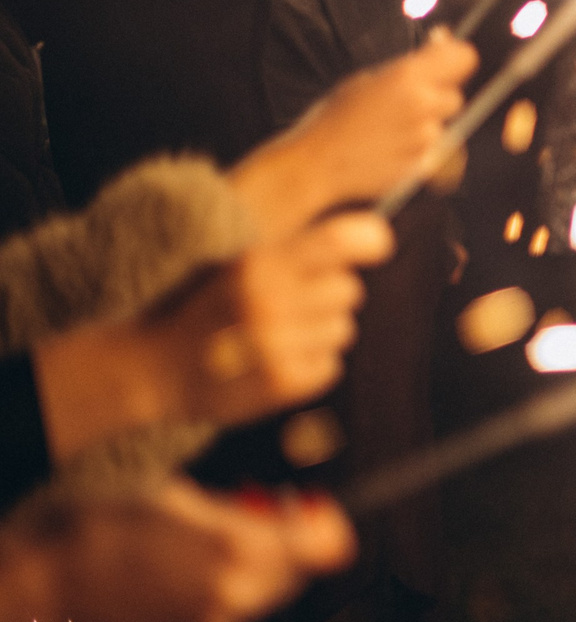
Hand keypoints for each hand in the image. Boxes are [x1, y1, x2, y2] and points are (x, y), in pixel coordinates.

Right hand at [16, 480, 353, 621]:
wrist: (49, 581)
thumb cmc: (106, 526)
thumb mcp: (183, 496)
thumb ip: (248, 512)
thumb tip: (305, 515)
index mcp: (238, 549)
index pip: (325, 547)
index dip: (326, 527)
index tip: (319, 514)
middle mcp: (234, 596)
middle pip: (296, 574)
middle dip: (286, 547)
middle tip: (254, 521)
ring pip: (263, 598)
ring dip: (253, 573)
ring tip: (204, 548)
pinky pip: (229, 620)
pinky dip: (222, 598)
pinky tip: (184, 576)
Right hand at [152, 212, 391, 424]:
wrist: (151, 369)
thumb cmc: (203, 310)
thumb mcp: (238, 266)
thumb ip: (296, 253)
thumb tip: (376, 236)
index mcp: (258, 264)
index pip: (342, 241)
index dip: (371, 240)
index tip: (378, 246)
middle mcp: (270, 303)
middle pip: (350, 290)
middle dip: (330, 296)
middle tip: (291, 306)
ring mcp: (277, 347)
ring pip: (343, 330)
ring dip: (319, 333)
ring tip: (274, 338)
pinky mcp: (283, 385)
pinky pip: (330, 366)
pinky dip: (310, 367)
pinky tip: (274, 364)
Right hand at [229, 34, 476, 236]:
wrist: (316, 164)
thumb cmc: (335, 118)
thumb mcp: (367, 79)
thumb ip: (410, 64)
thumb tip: (444, 38)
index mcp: (407, 76)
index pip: (465, 57)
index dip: (456, 61)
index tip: (445, 66)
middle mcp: (422, 104)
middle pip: (455, 96)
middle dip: (436, 100)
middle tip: (406, 106)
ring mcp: (425, 137)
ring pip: (443, 126)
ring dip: (426, 127)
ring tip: (391, 132)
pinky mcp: (424, 164)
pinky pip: (434, 152)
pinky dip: (419, 151)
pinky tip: (391, 150)